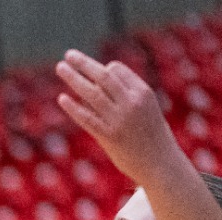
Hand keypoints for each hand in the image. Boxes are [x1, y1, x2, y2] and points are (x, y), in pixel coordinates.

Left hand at [54, 51, 180, 183]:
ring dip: (74, 78)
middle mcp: (132, 102)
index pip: (117, 70)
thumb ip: (126, 95)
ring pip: (92, 93)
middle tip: (69, 55)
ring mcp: (120, 119)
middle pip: (103, 76)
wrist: (160, 164)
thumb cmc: (152, 136)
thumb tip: (99, 82)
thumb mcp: (146, 109)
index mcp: (143, 92)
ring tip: (60, 67)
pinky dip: (74, 107)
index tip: (93, 71)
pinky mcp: (109, 136)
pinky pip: (87, 118)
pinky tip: (62, 98)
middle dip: (84, 64)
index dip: (102, 68)